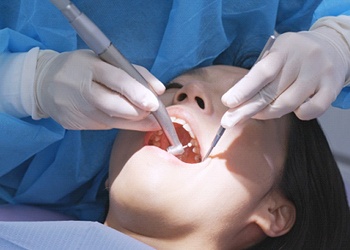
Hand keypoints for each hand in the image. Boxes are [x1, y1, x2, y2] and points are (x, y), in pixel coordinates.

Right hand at [34, 49, 164, 129]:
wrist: (43, 83)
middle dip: (139, 113)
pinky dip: (120, 123)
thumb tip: (159, 90)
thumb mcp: (104, 60)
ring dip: (134, 122)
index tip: (155, 103)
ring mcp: (77, 110)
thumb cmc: (82, 68)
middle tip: (155, 115)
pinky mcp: (75, 124)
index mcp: (90, 67)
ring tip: (149, 121)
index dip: (137, 93)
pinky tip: (127, 119)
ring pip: (112, 122)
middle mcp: (82, 90)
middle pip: (115, 106)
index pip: (117, 80)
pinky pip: (105, 126)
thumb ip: (134, 72)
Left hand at [221, 21, 349, 127]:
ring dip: (268, 113)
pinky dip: (298, 114)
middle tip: (228, 121)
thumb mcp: (276, 54)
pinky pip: (311, 111)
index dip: (243, 89)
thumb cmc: (294, 55)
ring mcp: (319, 74)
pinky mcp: (332, 88)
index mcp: (285, 48)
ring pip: (288, 104)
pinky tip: (293, 108)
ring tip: (257, 113)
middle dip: (246, 109)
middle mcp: (304, 60)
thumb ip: (260, 73)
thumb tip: (237, 101)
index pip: (262, 72)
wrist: (334, 47)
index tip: (227, 102)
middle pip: (272, 92)